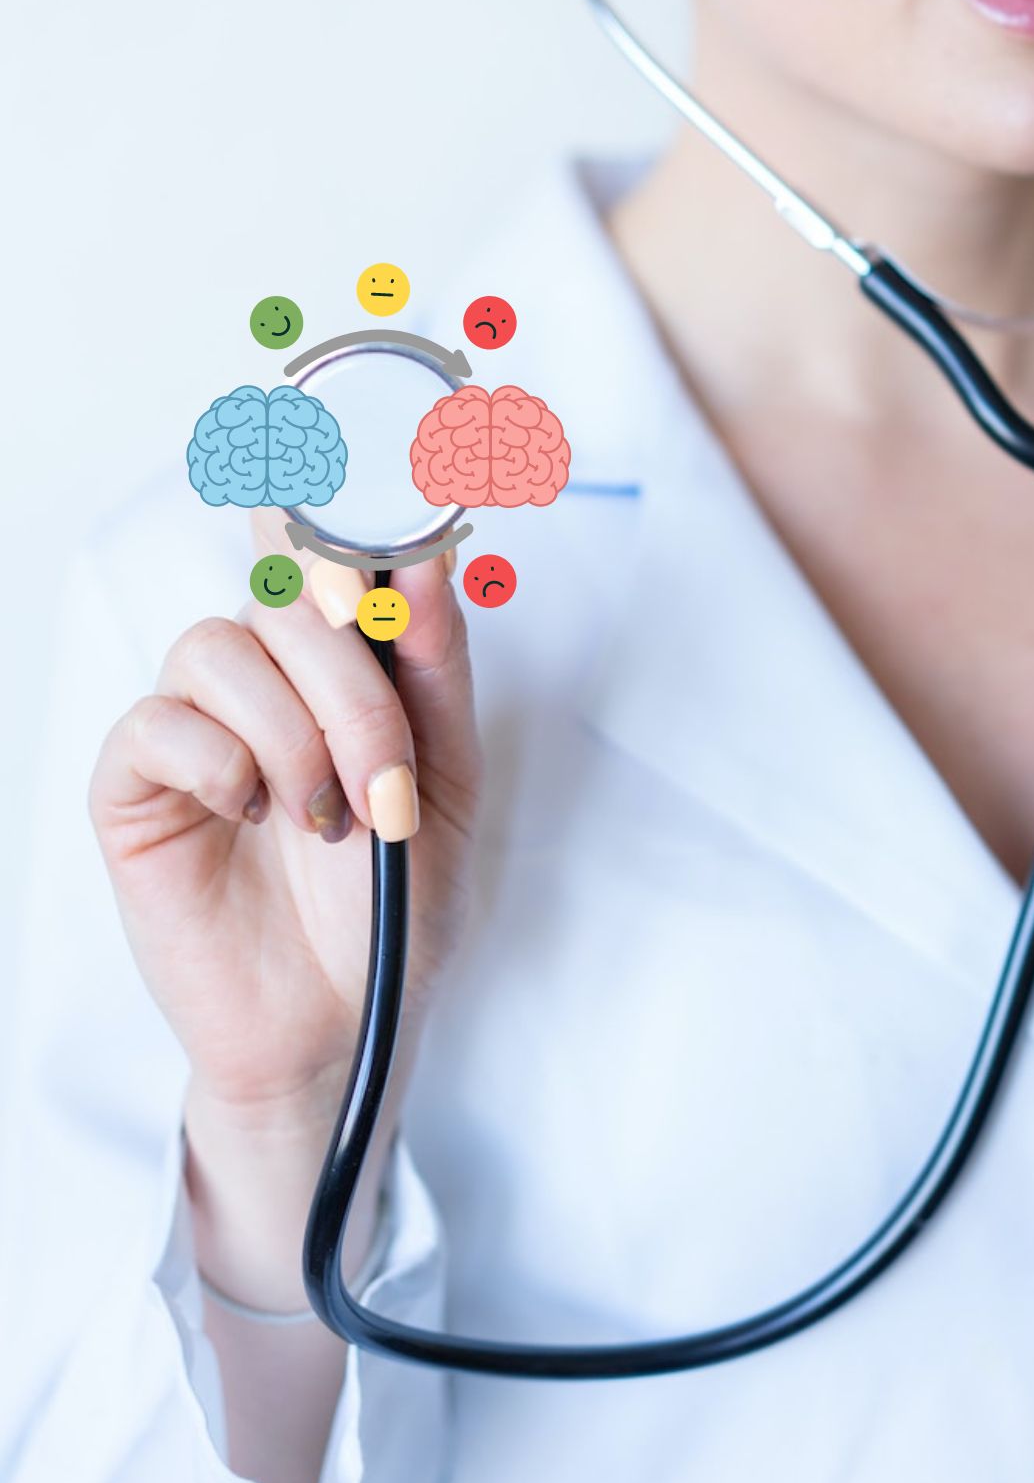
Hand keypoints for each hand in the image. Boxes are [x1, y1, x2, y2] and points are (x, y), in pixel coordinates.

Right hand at [90, 507, 482, 1134]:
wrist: (347, 1022)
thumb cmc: (394, 905)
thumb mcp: (448, 784)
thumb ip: (433, 672)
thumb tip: (426, 559)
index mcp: (343, 668)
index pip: (324, 548)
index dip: (335, 497)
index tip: (373, 460)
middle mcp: (266, 680)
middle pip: (284, 595)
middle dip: (351, 688)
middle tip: (386, 785)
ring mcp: (197, 727)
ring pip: (220, 646)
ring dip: (292, 734)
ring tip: (325, 819)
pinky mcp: (137, 785)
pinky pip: (160, 722)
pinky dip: (222, 763)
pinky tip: (251, 816)